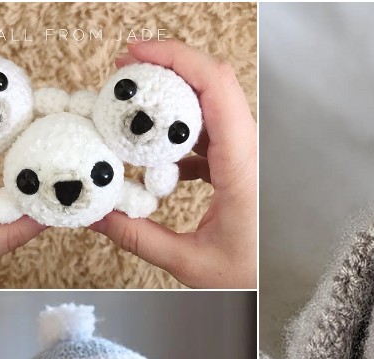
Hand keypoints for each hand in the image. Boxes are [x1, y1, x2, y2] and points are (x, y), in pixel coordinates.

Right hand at [90, 40, 256, 288]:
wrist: (279, 290)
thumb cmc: (249, 278)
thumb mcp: (188, 263)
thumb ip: (138, 236)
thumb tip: (94, 213)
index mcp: (241, 167)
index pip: (216, 88)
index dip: (177, 58)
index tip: (137, 53)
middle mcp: (249, 155)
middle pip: (214, 86)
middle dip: (168, 69)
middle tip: (124, 72)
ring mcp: (247, 159)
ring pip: (212, 108)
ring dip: (173, 101)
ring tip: (132, 106)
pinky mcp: (241, 168)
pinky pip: (211, 134)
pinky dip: (180, 132)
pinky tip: (154, 152)